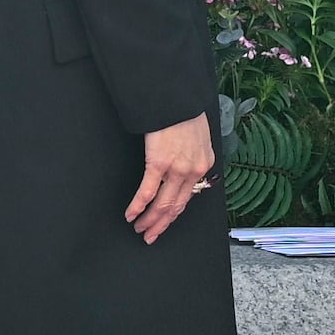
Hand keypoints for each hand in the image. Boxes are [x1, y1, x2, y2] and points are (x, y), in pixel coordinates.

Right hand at [128, 115, 217, 241]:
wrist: (177, 99)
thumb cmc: (184, 113)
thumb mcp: (198, 138)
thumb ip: (192, 156)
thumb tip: (182, 170)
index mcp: (203, 166)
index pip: (188, 198)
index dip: (174, 215)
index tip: (165, 224)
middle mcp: (193, 171)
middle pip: (175, 207)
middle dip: (161, 225)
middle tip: (150, 236)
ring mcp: (176, 169)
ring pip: (162, 204)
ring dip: (149, 220)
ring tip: (139, 228)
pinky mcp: (159, 163)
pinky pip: (147, 192)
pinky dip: (138, 206)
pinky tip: (131, 214)